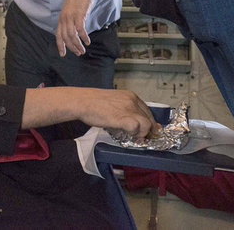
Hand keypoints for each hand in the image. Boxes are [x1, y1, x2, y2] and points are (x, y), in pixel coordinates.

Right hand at [22, 87, 158, 138]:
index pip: (147, 110)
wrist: (83, 101)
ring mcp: (128, 109)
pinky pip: (137, 127)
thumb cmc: (94, 103)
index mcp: (130, 96)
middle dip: (149, 130)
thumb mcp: (113, 101)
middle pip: (149, 118)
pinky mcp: (123, 117)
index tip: (150, 131)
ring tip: (136, 139)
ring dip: (143, 134)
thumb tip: (132, 122)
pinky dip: (136, 134)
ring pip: (147, 124)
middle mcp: (132, 100)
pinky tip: (131, 137)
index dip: (150, 122)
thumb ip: (124, 109)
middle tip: (145, 139)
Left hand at [55, 0, 93, 56]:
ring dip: (78, 45)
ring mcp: (71, 17)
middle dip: (71, 47)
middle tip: (78, 53)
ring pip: (72, 36)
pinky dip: (84, 37)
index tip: (62, 54)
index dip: (60, 45)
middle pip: (65, 38)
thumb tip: (74, 30)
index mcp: (61, 18)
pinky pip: (80, 30)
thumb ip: (70, 19)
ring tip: (83, 50)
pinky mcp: (79, 15)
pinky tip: (88, 41)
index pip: (58, 35)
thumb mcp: (70, 10)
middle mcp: (64, 19)